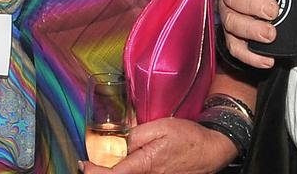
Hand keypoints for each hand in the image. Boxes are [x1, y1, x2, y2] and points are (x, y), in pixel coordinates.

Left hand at [81, 117, 237, 173]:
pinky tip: (125, 162)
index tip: (84, 163)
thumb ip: (135, 135)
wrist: (212, 150)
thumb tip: (113, 141)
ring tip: (106, 160)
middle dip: (102, 170)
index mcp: (145, 164)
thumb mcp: (160, 127)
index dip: (94, 170)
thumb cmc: (188, 136)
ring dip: (114, 169)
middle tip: (91, 162)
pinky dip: (127, 170)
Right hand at [218, 0, 279, 68]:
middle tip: (273, 12)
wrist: (262, 0)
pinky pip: (234, 46)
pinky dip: (249, 55)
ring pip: (231, 20)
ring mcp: (228, 12)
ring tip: (270, 35)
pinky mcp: (231, 34)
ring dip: (250, 29)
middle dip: (252, 5)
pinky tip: (265, 58)